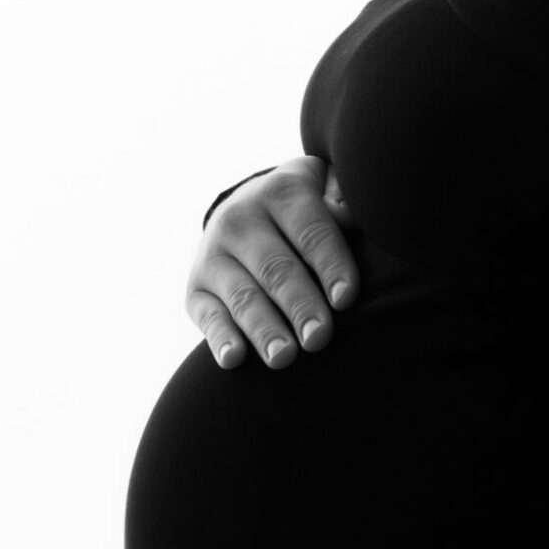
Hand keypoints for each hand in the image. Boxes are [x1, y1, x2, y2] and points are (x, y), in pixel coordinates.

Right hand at [185, 157, 361, 368]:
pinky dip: (220, 338)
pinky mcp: (197, 289)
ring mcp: (213, 255)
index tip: (346, 299)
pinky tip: (234, 359)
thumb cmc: (308, 209)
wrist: (248, 208)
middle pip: (275, 268)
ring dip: (264, 328)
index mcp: (280, 192)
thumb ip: (343, 201)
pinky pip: (207, 315)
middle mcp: (239, 219)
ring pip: (244, 296)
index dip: (330, 265)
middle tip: (319, 337)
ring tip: (284, 356)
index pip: (310, 231)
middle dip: (299, 305)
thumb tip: (352, 216)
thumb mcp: (326, 189)